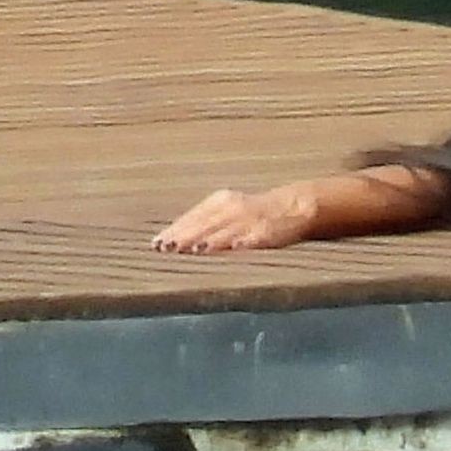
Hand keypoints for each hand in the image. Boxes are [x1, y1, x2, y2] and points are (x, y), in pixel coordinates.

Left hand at [152, 185, 315, 253]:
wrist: (295, 206)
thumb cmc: (255, 214)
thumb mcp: (227, 211)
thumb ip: (203, 224)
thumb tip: (169, 240)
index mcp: (220, 201)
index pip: (193, 217)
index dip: (174, 230)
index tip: (155, 244)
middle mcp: (233, 208)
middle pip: (206, 224)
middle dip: (186, 236)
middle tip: (166, 248)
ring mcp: (251, 219)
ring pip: (228, 230)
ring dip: (211, 239)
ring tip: (195, 248)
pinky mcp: (268, 231)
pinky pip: (256, 236)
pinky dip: (246, 240)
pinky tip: (237, 247)